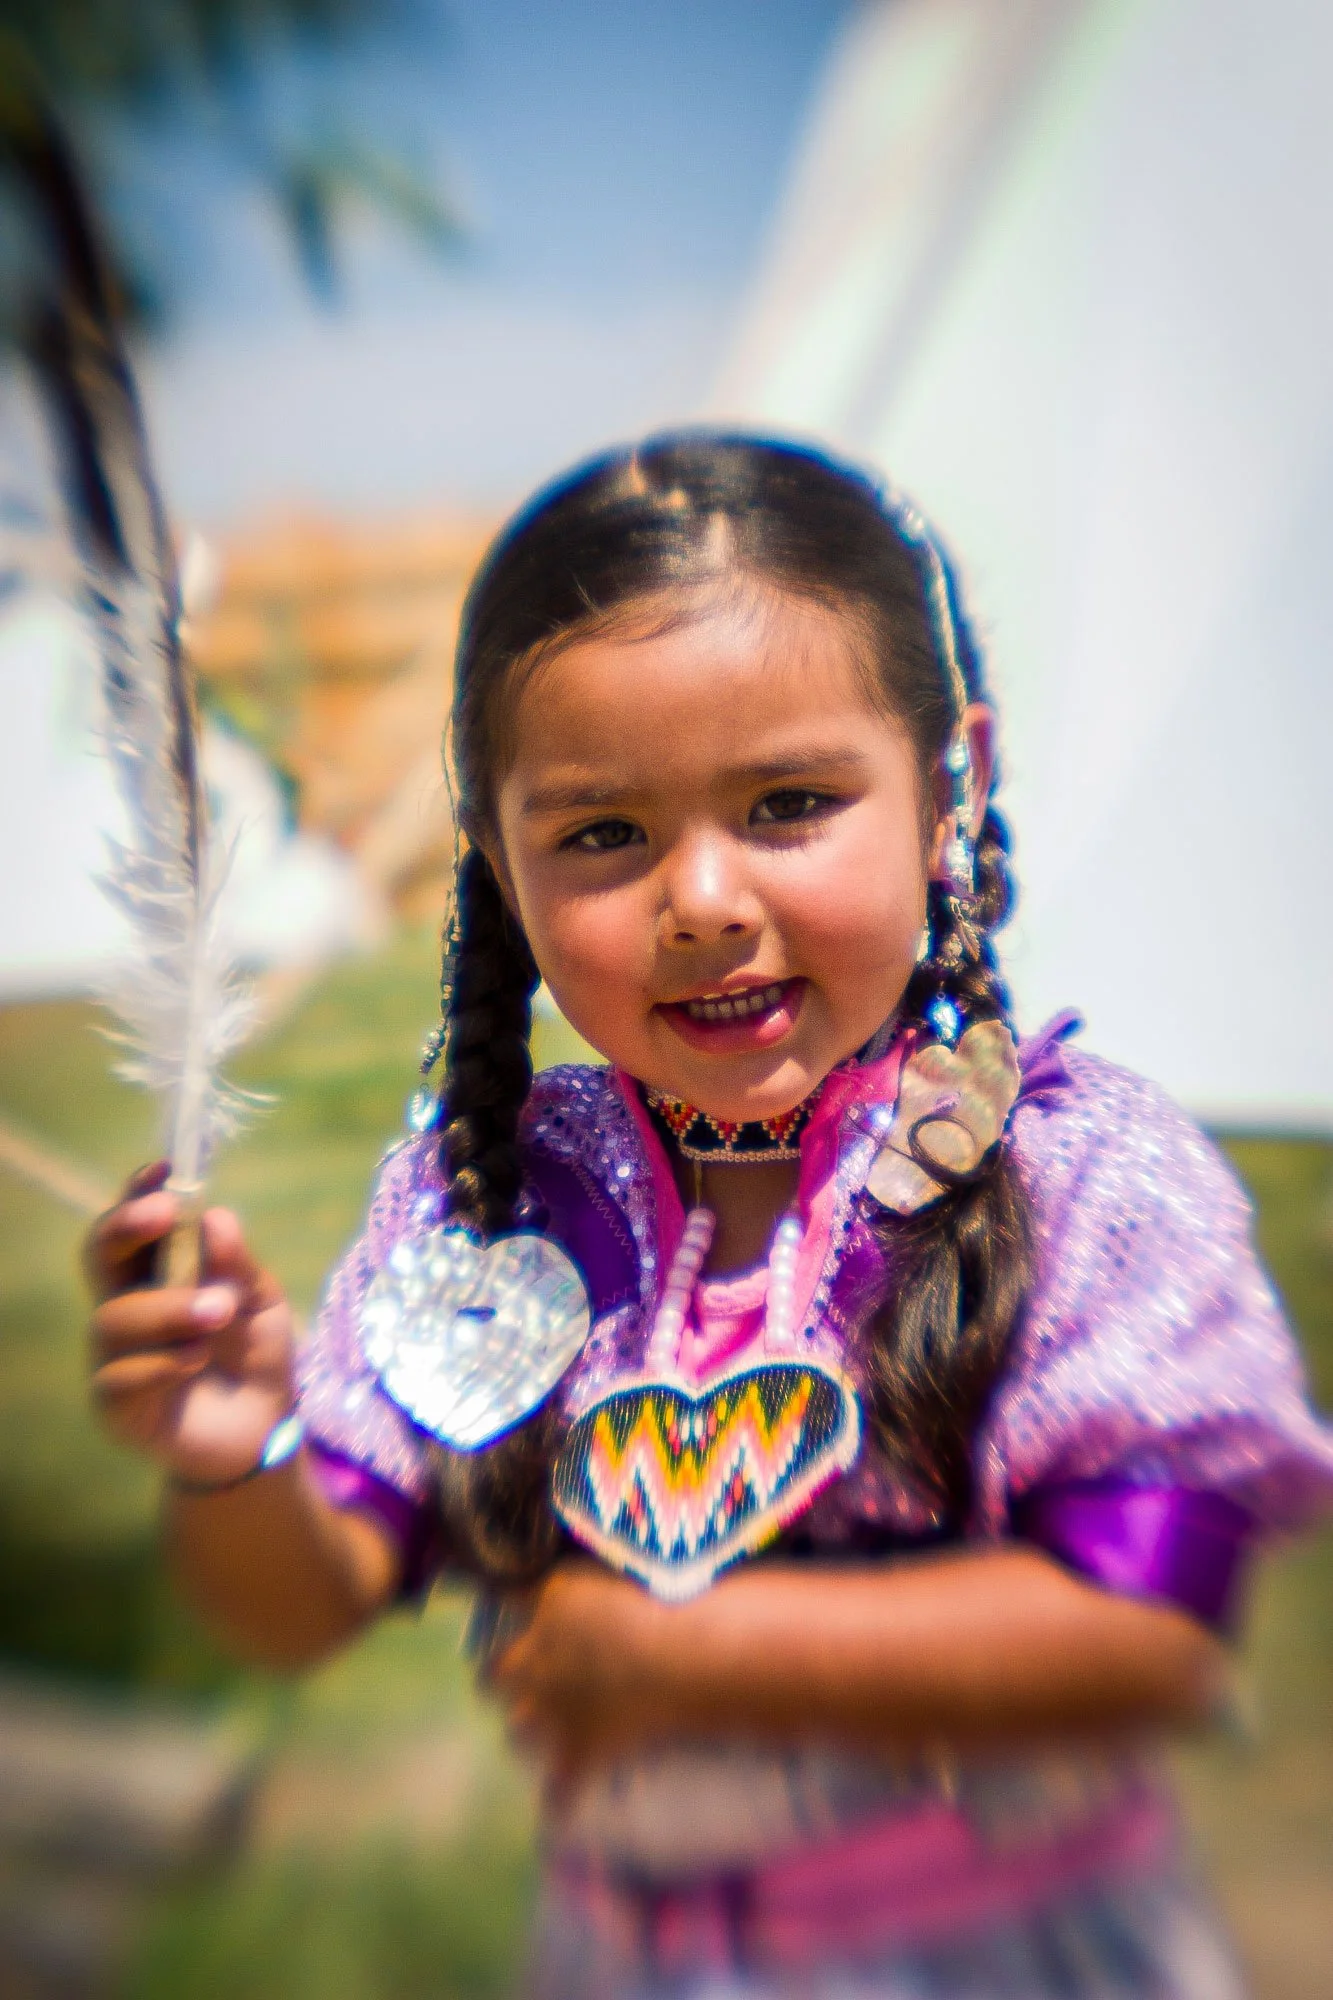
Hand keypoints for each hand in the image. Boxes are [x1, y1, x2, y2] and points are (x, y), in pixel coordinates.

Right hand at [86, 1164, 297, 1486]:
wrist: (263, 1428)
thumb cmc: (254, 1352)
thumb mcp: (262, 1301)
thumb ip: (239, 1265)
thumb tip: (217, 1216)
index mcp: (158, 1270)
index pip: (135, 1223)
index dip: (139, 1191)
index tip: (165, 1168)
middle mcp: (127, 1303)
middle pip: (99, 1254)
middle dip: (125, 1226)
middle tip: (166, 1214)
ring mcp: (113, 1353)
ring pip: (114, 1316)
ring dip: (169, 1307)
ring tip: (219, 1312)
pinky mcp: (114, 1403)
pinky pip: (118, 1374)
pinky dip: (163, 1362)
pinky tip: (197, 1361)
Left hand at [486, 1562, 661, 1792]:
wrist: (682, 1653)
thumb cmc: (665, 1596)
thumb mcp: (619, 1570)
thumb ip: (592, 1578)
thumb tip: (583, 1579)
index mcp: (551, 1603)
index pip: (513, 1600)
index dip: (518, 1607)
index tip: (521, 1608)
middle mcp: (539, 1656)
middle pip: (497, 1672)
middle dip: (502, 1677)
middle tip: (516, 1679)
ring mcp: (555, 1708)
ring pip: (519, 1728)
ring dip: (528, 1728)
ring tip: (541, 1730)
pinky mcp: (581, 1749)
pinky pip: (561, 1788)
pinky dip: (561, 1798)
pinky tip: (558, 1808)